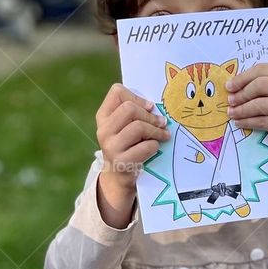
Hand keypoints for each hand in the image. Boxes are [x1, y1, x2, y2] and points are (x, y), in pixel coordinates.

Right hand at [95, 83, 169, 226]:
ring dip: (156, 130)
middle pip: (129, 109)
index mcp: (103, 116)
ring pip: (138, 126)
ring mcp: (110, 146)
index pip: (117, 92)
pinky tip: (155, 148)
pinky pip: (146, 146)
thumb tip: (154, 107)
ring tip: (164, 135)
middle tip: (162, 123)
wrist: (119, 176)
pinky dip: (155, 146)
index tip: (149, 107)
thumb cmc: (128, 145)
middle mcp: (103, 130)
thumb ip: (134, 112)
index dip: (137, 97)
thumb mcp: (124, 126)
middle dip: (150, 115)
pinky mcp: (122, 161)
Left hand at [225, 63, 267, 151]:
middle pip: (260, 85)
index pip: (262, 69)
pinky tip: (240, 122)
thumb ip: (267, 82)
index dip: (242, 77)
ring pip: (259, 104)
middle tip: (230, 100)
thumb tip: (235, 84)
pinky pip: (262, 121)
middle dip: (241, 93)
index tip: (229, 85)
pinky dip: (247, 121)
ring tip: (232, 112)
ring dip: (241, 109)